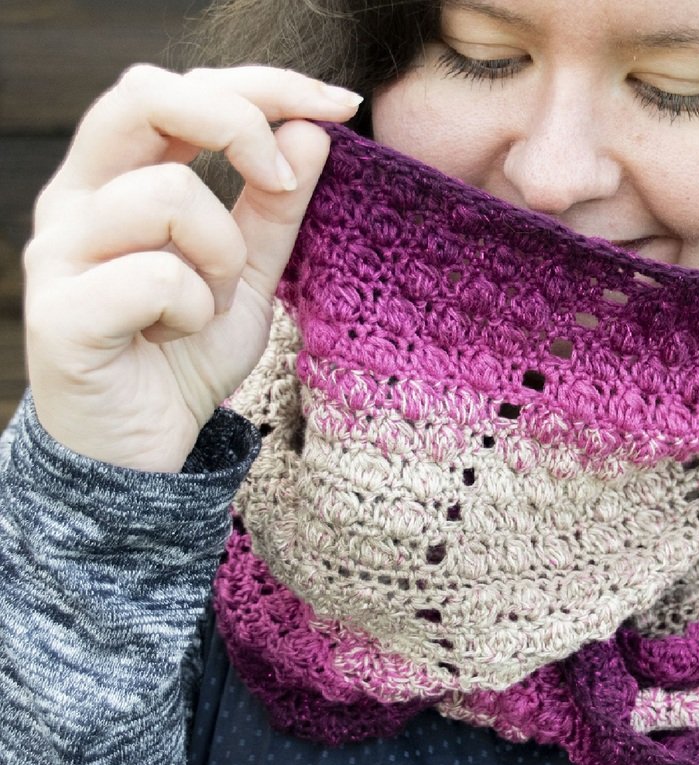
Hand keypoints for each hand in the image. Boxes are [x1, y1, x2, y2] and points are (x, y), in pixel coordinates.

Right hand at [23, 65, 360, 471]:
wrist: (142, 448)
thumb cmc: (184, 352)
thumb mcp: (248, 272)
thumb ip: (276, 207)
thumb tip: (312, 133)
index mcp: (119, 176)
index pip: (181, 87)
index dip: (264, 84)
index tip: (341, 104)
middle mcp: (77, 198)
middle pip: (145, 93)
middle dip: (237, 122)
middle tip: (281, 183)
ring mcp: (59, 252)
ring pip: (167, 193)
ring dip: (220, 252)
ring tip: (206, 305)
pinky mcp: (59, 313)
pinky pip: (156, 278)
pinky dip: (193, 311)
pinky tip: (173, 339)